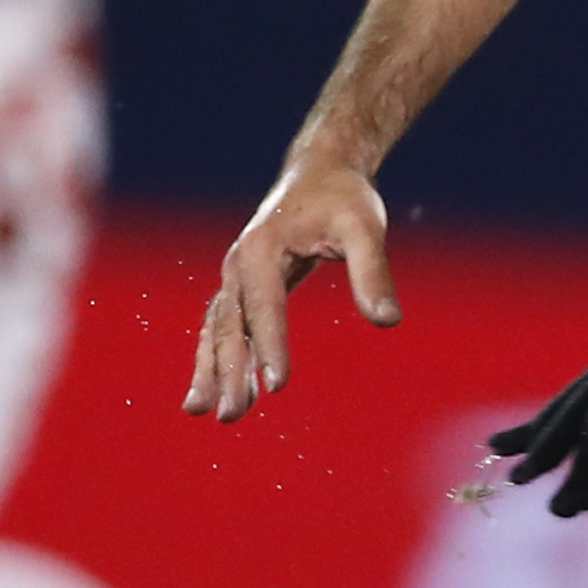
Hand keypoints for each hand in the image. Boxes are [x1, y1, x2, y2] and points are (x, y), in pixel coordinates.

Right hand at [188, 159, 398, 422]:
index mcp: (262, 250)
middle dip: (228, 372)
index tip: (277, 386)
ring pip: (218, 329)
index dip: (271, 347)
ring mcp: (236, 275)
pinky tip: (227, 389)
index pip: (266, 308)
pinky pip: (226, 326)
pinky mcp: (244, 285)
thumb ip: (373, 272)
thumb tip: (386, 321)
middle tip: (231, 416)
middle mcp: (239, 264)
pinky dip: (221, 357)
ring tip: (201, 411)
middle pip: (231, 326)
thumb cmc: (344, 197)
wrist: (321, 171)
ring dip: (210, 370)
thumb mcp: (364, 228)